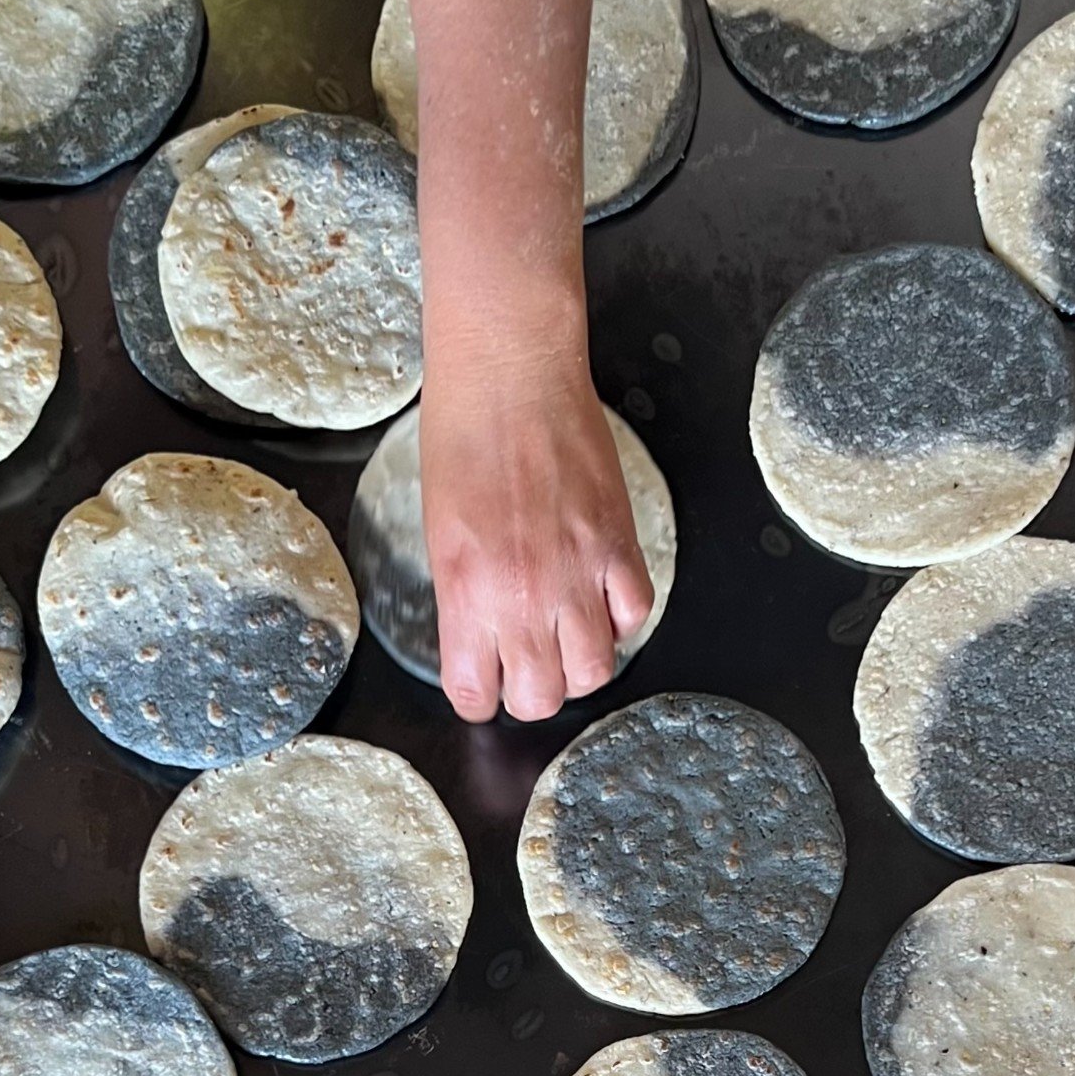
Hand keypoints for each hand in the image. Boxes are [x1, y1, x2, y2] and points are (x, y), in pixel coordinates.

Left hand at [419, 344, 653, 722]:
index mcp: (467, 595)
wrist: (511, 378)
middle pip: (541, 697)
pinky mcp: (618, 546)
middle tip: (526, 667)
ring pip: (595, 671)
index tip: (482, 683)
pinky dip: (620, 619)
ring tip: (567, 638)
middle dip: (531, 691)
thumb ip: (464, 598)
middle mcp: (524, 597)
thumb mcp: (440, 533)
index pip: (475, 694)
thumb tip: (483, 640)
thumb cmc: (463, 439)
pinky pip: (634, 615)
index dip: (478, 696)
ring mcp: (578, 574)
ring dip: (579, 665)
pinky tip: (601, 599)